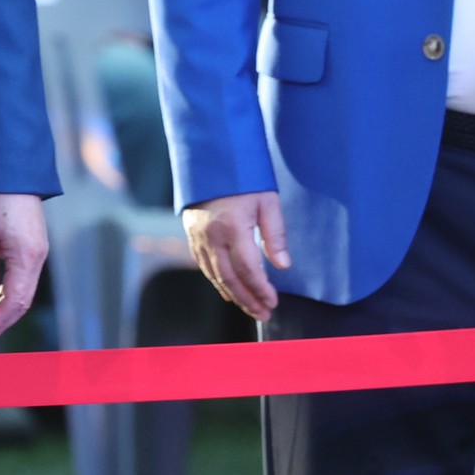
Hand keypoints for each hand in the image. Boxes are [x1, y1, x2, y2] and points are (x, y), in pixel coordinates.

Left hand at [0, 194, 48, 342]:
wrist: (9, 170)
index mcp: (28, 256)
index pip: (15, 302)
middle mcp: (38, 257)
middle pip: (22, 300)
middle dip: (2, 321)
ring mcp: (37, 251)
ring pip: (23, 291)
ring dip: (4, 308)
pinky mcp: (32, 245)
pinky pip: (22, 278)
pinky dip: (8, 293)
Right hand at [184, 191, 290, 322]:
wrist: (210, 160)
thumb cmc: (244, 179)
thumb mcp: (268, 202)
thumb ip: (275, 235)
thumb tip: (283, 266)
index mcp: (232, 227)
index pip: (248, 269)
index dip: (261, 289)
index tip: (273, 302)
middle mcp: (211, 236)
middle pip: (229, 278)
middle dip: (248, 299)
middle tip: (263, 314)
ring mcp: (198, 237)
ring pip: (214, 275)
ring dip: (233, 295)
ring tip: (250, 308)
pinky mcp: (191, 235)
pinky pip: (204, 265)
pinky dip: (216, 281)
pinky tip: (227, 291)